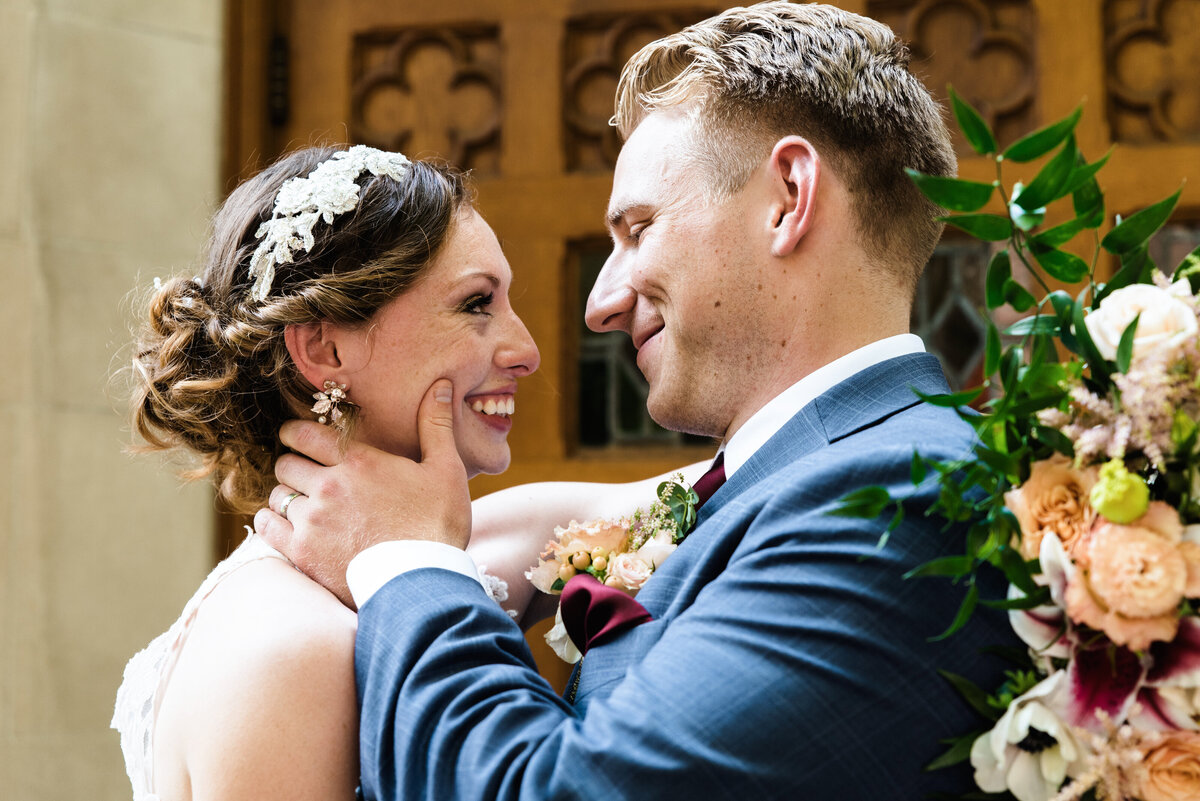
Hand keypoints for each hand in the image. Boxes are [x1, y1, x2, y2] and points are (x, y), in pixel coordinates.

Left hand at [255, 379, 470, 607]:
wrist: (423, 581)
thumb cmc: (439, 525)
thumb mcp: (446, 470)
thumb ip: (435, 425)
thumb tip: (440, 385)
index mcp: (359, 462)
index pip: (305, 434)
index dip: (294, 433)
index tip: (295, 438)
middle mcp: (328, 486)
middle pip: (286, 464)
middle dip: (293, 466)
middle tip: (305, 474)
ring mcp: (312, 521)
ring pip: (277, 495)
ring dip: (285, 496)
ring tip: (302, 504)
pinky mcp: (302, 552)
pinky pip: (266, 526)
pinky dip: (271, 522)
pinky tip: (285, 525)